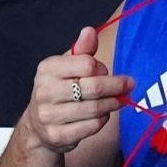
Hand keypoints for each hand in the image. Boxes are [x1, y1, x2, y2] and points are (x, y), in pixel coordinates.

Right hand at [25, 26, 132, 153]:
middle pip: (94, 87)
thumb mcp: (66, 67)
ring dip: (112, 104)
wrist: (38, 126)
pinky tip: (102, 115)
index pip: (87, 64)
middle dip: (116, 86)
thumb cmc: (58, 91)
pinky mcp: (58, 135)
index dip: (101, 68)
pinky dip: (103, 120)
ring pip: (95, 109)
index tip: (105, 71)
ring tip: (118, 100)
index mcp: (47, 69)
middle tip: (129, 86)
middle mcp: (45, 91)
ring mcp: (49, 116)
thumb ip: (81, 51)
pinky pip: (92, 126)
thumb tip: (89, 31)